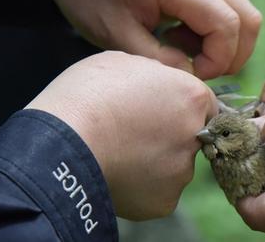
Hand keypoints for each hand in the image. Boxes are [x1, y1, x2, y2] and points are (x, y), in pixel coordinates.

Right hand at [26, 51, 217, 219]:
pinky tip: (120, 170)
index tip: (162, 110)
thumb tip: (161, 83)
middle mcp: (194, 135)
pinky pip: (158, 189)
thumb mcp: (124, 63)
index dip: (181, 105)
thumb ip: (156, 74)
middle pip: (191, 134)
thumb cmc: (88, 96)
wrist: (62, 144)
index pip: (203, 103)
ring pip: (174, 164)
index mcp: (191, 98)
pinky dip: (144, 183)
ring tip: (121, 151)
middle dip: (170, 132)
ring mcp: (181, 172)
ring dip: (156, 159)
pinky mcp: (165, 201)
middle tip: (135, 131)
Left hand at [47, 0, 260, 79]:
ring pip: (241, 12)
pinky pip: (223, 9)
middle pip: (247, 18)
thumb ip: (157, 59)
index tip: (193, 74)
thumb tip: (190, 77)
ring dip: (225, 43)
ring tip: (187, 54)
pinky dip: (214, 32)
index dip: (219, 59)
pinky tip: (181, 40)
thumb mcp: (116, 34)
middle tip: (198, 70)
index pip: (227, 24)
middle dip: (232, 54)